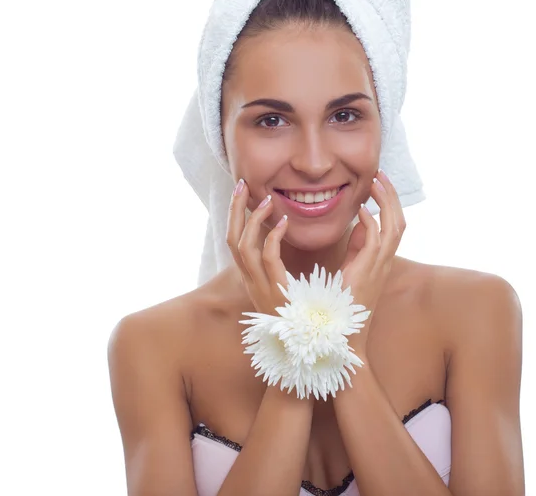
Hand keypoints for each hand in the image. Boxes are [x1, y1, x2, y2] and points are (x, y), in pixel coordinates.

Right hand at [226, 179, 289, 314]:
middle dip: (234, 210)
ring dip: (252, 220)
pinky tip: (283, 223)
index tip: (242, 194)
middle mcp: (249, 280)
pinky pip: (267, 258)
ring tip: (266, 201)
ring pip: (242, 246)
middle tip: (240, 185)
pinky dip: (272, 238)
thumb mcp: (284, 287)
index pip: (235, 241)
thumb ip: (280, 265)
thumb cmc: (300, 316)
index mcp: (251, 277)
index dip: (235, 216)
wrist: (305, 349)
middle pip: (231, 238)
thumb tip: (283, 240)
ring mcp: (258, 286)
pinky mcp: (274, 290)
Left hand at [340, 169, 405, 352]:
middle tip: (380, 175)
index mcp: (382, 259)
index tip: (378, 182)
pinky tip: (361, 211)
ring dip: (386, 204)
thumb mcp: (352, 267)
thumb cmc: (344, 302)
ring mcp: (380, 267)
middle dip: (391, 197)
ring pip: (394, 228)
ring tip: (375, 183)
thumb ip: (357, 245)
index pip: (393, 224)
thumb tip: (359, 221)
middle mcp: (386, 261)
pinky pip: (377, 244)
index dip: (389, 202)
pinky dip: (372, 225)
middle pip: (399, 221)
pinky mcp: (368, 273)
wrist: (343, 334)